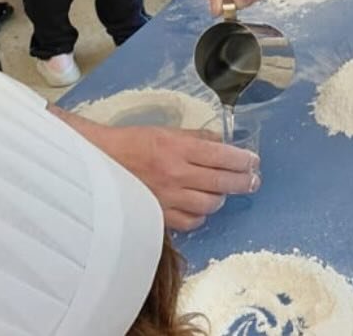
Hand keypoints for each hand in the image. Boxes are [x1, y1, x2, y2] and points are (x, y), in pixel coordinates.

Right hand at [62, 111, 259, 231]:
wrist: (98, 162)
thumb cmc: (131, 143)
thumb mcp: (165, 131)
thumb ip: (195, 137)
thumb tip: (222, 143)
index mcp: (178, 148)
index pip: (222, 156)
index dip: (243, 160)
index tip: (254, 161)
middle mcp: (176, 174)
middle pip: (222, 182)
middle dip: (243, 181)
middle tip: (252, 180)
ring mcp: (168, 198)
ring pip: (210, 204)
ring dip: (222, 197)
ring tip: (224, 191)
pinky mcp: (159, 215)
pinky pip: (192, 221)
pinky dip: (201, 214)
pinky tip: (201, 206)